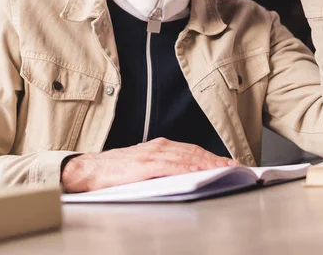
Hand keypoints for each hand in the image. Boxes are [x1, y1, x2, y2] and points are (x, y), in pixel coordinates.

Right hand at [61, 137, 238, 192]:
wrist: (87, 170)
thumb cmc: (115, 171)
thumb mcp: (143, 166)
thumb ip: (163, 168)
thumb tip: (188, 176)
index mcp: (160, 147)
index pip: (193, 151)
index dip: (213, 157)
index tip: (229, 163)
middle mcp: (159, 147)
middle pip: (194, 152)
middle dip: (216, 160)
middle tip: (235, 167)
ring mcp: (152, 155)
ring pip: (186, 157)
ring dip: (207, 163)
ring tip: (224, 170)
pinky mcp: (143, 165)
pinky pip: (170, 166)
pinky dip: (186, 168)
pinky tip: (198, 173)